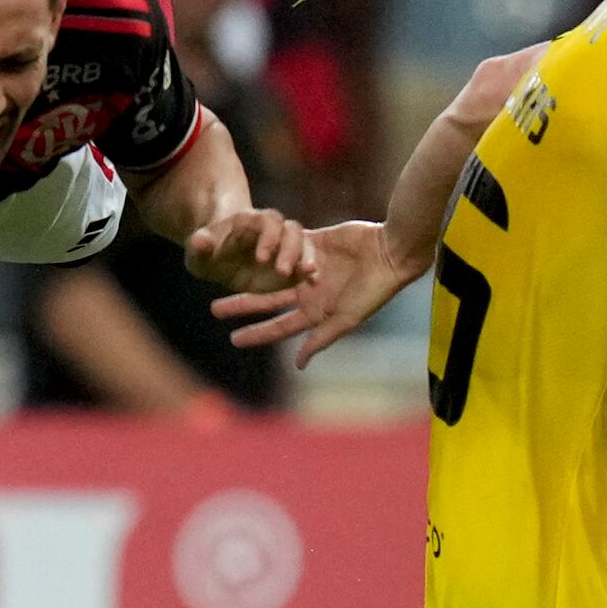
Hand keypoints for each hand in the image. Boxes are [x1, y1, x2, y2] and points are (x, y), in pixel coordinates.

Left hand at [185, 207, 317, 292]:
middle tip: (282, 271)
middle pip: (289, 229)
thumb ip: (199, 246)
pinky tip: (313, 281)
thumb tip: (199, 241)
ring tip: (308, 273)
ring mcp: (284, 243)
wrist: (220, 259)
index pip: (264, 221)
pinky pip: (307, 260)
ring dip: (306, 256)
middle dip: (289, 248)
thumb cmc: (209, 254)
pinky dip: (311, 268)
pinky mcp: (293, 259)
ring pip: (303, 242)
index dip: (267, 236)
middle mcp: (271, 229)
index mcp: (249, 222)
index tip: (261, 258)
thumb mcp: (198, 253)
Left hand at [213, 219, 406, 365]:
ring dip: (251, 274)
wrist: (391, 252)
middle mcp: (309, 292)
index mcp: (316, 313)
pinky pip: (286, 245)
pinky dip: (270, 245)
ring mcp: (309, 267)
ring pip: (271, 273)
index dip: (256, 333)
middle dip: (243, 305)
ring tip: (226, 272)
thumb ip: (321, 339)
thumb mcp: (346, 319)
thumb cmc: (372, 290)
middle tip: (215, 308)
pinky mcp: (313, 243)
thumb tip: (298, 365)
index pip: (279, 326)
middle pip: (268, 301)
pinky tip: (248, 245)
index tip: (233, 339)